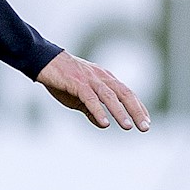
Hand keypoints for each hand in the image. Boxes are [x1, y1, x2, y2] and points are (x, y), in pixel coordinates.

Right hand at [35, 50, 150, 130]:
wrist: (42, 62)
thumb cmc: (61, 79)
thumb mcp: (79, 97)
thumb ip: (91, 110)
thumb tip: (102, 124)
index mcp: (105, 79)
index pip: (127, 94)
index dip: (138, 108)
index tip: (146, 121)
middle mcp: (102, 78)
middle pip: (124, 94)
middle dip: (136, 111)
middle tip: (144, 128)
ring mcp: (90, 79)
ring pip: (110, 97)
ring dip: (120, 112)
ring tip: (128, 127)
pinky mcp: (77, 83)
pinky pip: (90, 98)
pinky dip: (99, 110)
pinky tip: (104, 123)